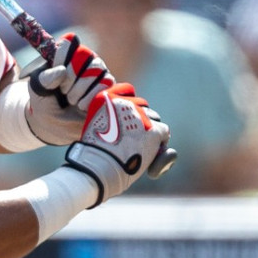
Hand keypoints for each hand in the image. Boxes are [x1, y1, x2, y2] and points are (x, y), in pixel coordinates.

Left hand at [24, 33, 113, 145]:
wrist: (58, 129)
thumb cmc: (45, 105)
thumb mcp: (37, 92)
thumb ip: (44, 79)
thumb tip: (62, 71)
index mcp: (64, 55)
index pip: (69, 41)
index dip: (63, 54)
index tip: (57, 69)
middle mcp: (82, 60)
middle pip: (84, 53)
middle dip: (71, 73)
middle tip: (63, 89)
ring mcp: (97, 72)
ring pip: (96, 67)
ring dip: (80, 87)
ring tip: (71, 100)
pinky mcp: (108, 87)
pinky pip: (106, 82)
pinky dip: (91, 95)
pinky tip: (82, 106)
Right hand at [62, 83, 174, 204]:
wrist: (98, 166)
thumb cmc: (93, 155)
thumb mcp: (94, 129)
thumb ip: (109, 120)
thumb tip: (126, 124)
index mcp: (106, 99)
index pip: (127, 91)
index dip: (131, 106)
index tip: (128, 119)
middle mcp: (124, 102)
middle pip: (143, 106)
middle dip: (142, 120)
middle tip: (136, 137)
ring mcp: (140, 115)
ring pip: (154, 118)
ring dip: (151, 130)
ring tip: (144, 147)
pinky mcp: (153, 129)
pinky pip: (164, 131)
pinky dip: (161, 142)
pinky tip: (153, 154)